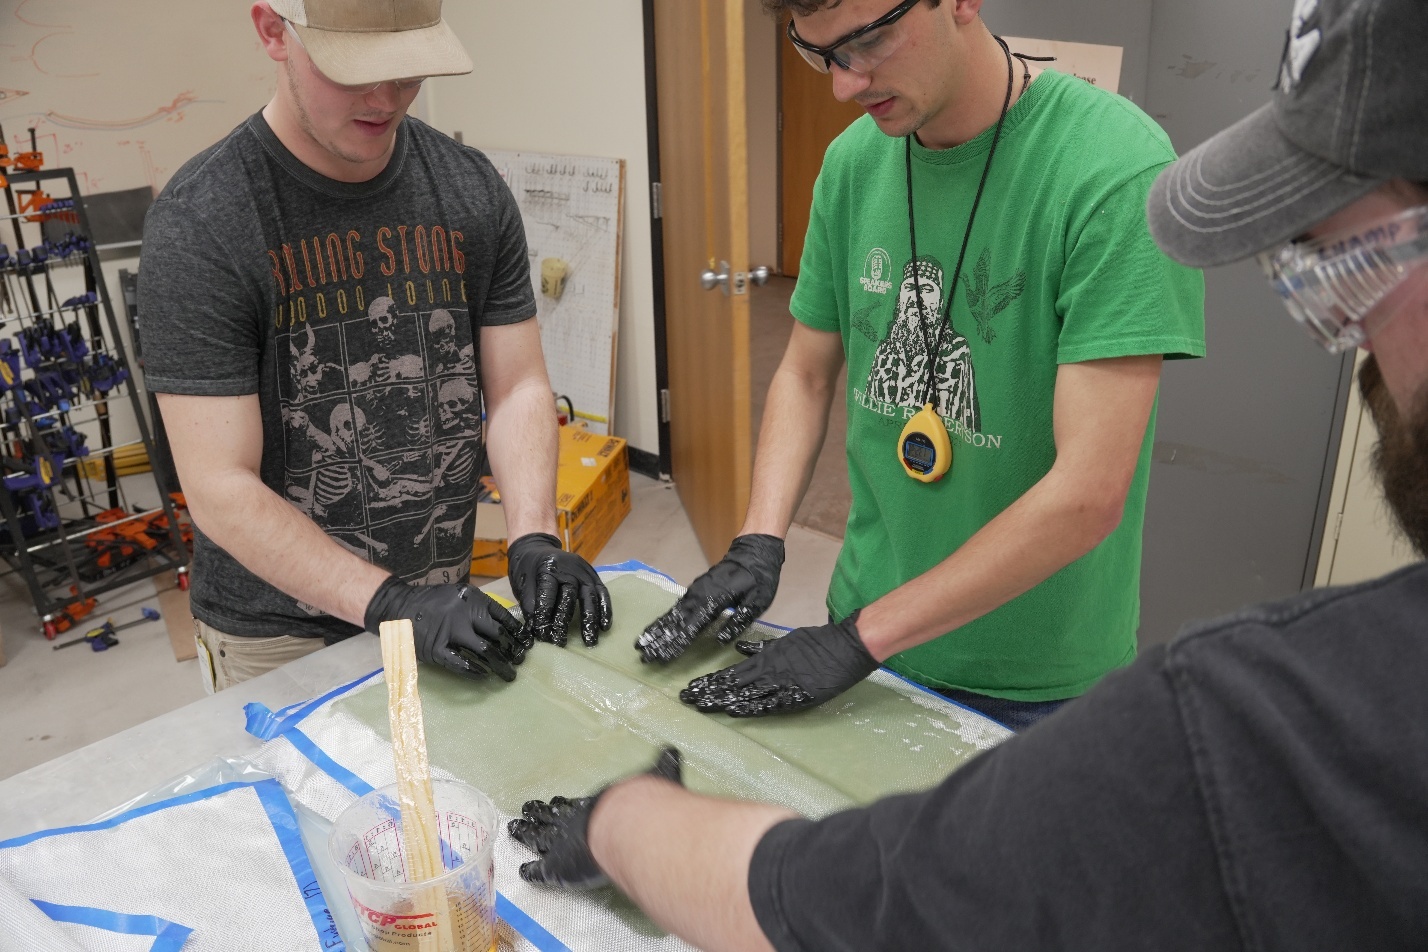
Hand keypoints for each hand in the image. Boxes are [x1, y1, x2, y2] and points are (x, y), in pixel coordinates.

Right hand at [364, 576, 522, 681]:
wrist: (399, 605)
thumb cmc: (432, 601)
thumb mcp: (459, 594)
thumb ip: (478, 607)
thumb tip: (504, 627)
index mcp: (472, 599)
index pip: (502, 617)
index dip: (517, 632)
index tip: (525, 643)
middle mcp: (464, 614)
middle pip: (497, 635)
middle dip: (512, 650)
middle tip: (520, 662)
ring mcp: (449, 632)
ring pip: (484, 651)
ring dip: (499, 664)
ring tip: (509, 674)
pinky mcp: (435, 649)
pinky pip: (460, 663)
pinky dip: (474, 671)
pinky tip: (484, 675)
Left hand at [507, 533, 613, 646]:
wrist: (537, 547)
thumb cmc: (527, 568)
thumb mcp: (522, 584)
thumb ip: (530, 605)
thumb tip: (537, 629)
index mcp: (548, 567)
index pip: (548, 594)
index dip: (545, 616)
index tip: (543, 636)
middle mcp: (569, 567)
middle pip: (570, 595)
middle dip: (565, 621)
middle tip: (561, 642)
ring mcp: (584, 570)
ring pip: (590, 596)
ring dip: (590, 619)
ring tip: (590, 641)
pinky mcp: (593, 575)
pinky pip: (602, 592)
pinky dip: (604, 610)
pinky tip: (604, 626)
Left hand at [509, 747, 682, 889]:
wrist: (628, 823)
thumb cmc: (643, 804)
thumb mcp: (659, 776)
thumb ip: (664, 765)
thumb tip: (672, 750)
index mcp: (594, 804)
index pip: (575, 804)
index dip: (564, 803)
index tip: (555, 800)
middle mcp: (574, 822)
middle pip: (552, 817)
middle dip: (539, 814)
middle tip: (527, 810)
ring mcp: (562, 844)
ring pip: (538, 838)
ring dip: (526, 833)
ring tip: (513, 829)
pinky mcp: (557, 867)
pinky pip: (539, 871)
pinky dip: (530, 871)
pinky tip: (521, 871)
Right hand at [636, 534, 784, 662]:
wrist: (753, 551)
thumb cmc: (759, 577)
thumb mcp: (758, 601)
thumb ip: (739, 621)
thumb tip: (721, 640)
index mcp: (715, 601)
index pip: (692, 628)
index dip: (677, 644)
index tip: (662, 658)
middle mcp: (700, 596)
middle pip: (676, 622)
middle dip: (659, 641)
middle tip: (644, 657)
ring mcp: (695, 591)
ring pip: (672, 614)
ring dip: (657, 630)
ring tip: (641, 644)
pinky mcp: (695, 589)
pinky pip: (676, 607)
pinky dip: (664, 619)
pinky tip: (656, 628)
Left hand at [679, 612, 876, 716]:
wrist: (845, 648)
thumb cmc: (816, 643)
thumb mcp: (785, 641)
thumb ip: (762, 648)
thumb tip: (740, 649)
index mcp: (767, 658)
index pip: (731, 673)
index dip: (710, 682)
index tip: (692, 688)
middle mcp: (770, 672)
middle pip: (732, 685)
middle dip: (708, 693)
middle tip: (686, 699)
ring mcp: (782, 684)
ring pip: (746, 695)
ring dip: (723, 702)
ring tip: (701, 707)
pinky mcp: (797, 695)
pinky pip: (770, 704)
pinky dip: (751, 708)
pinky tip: (734, 712)